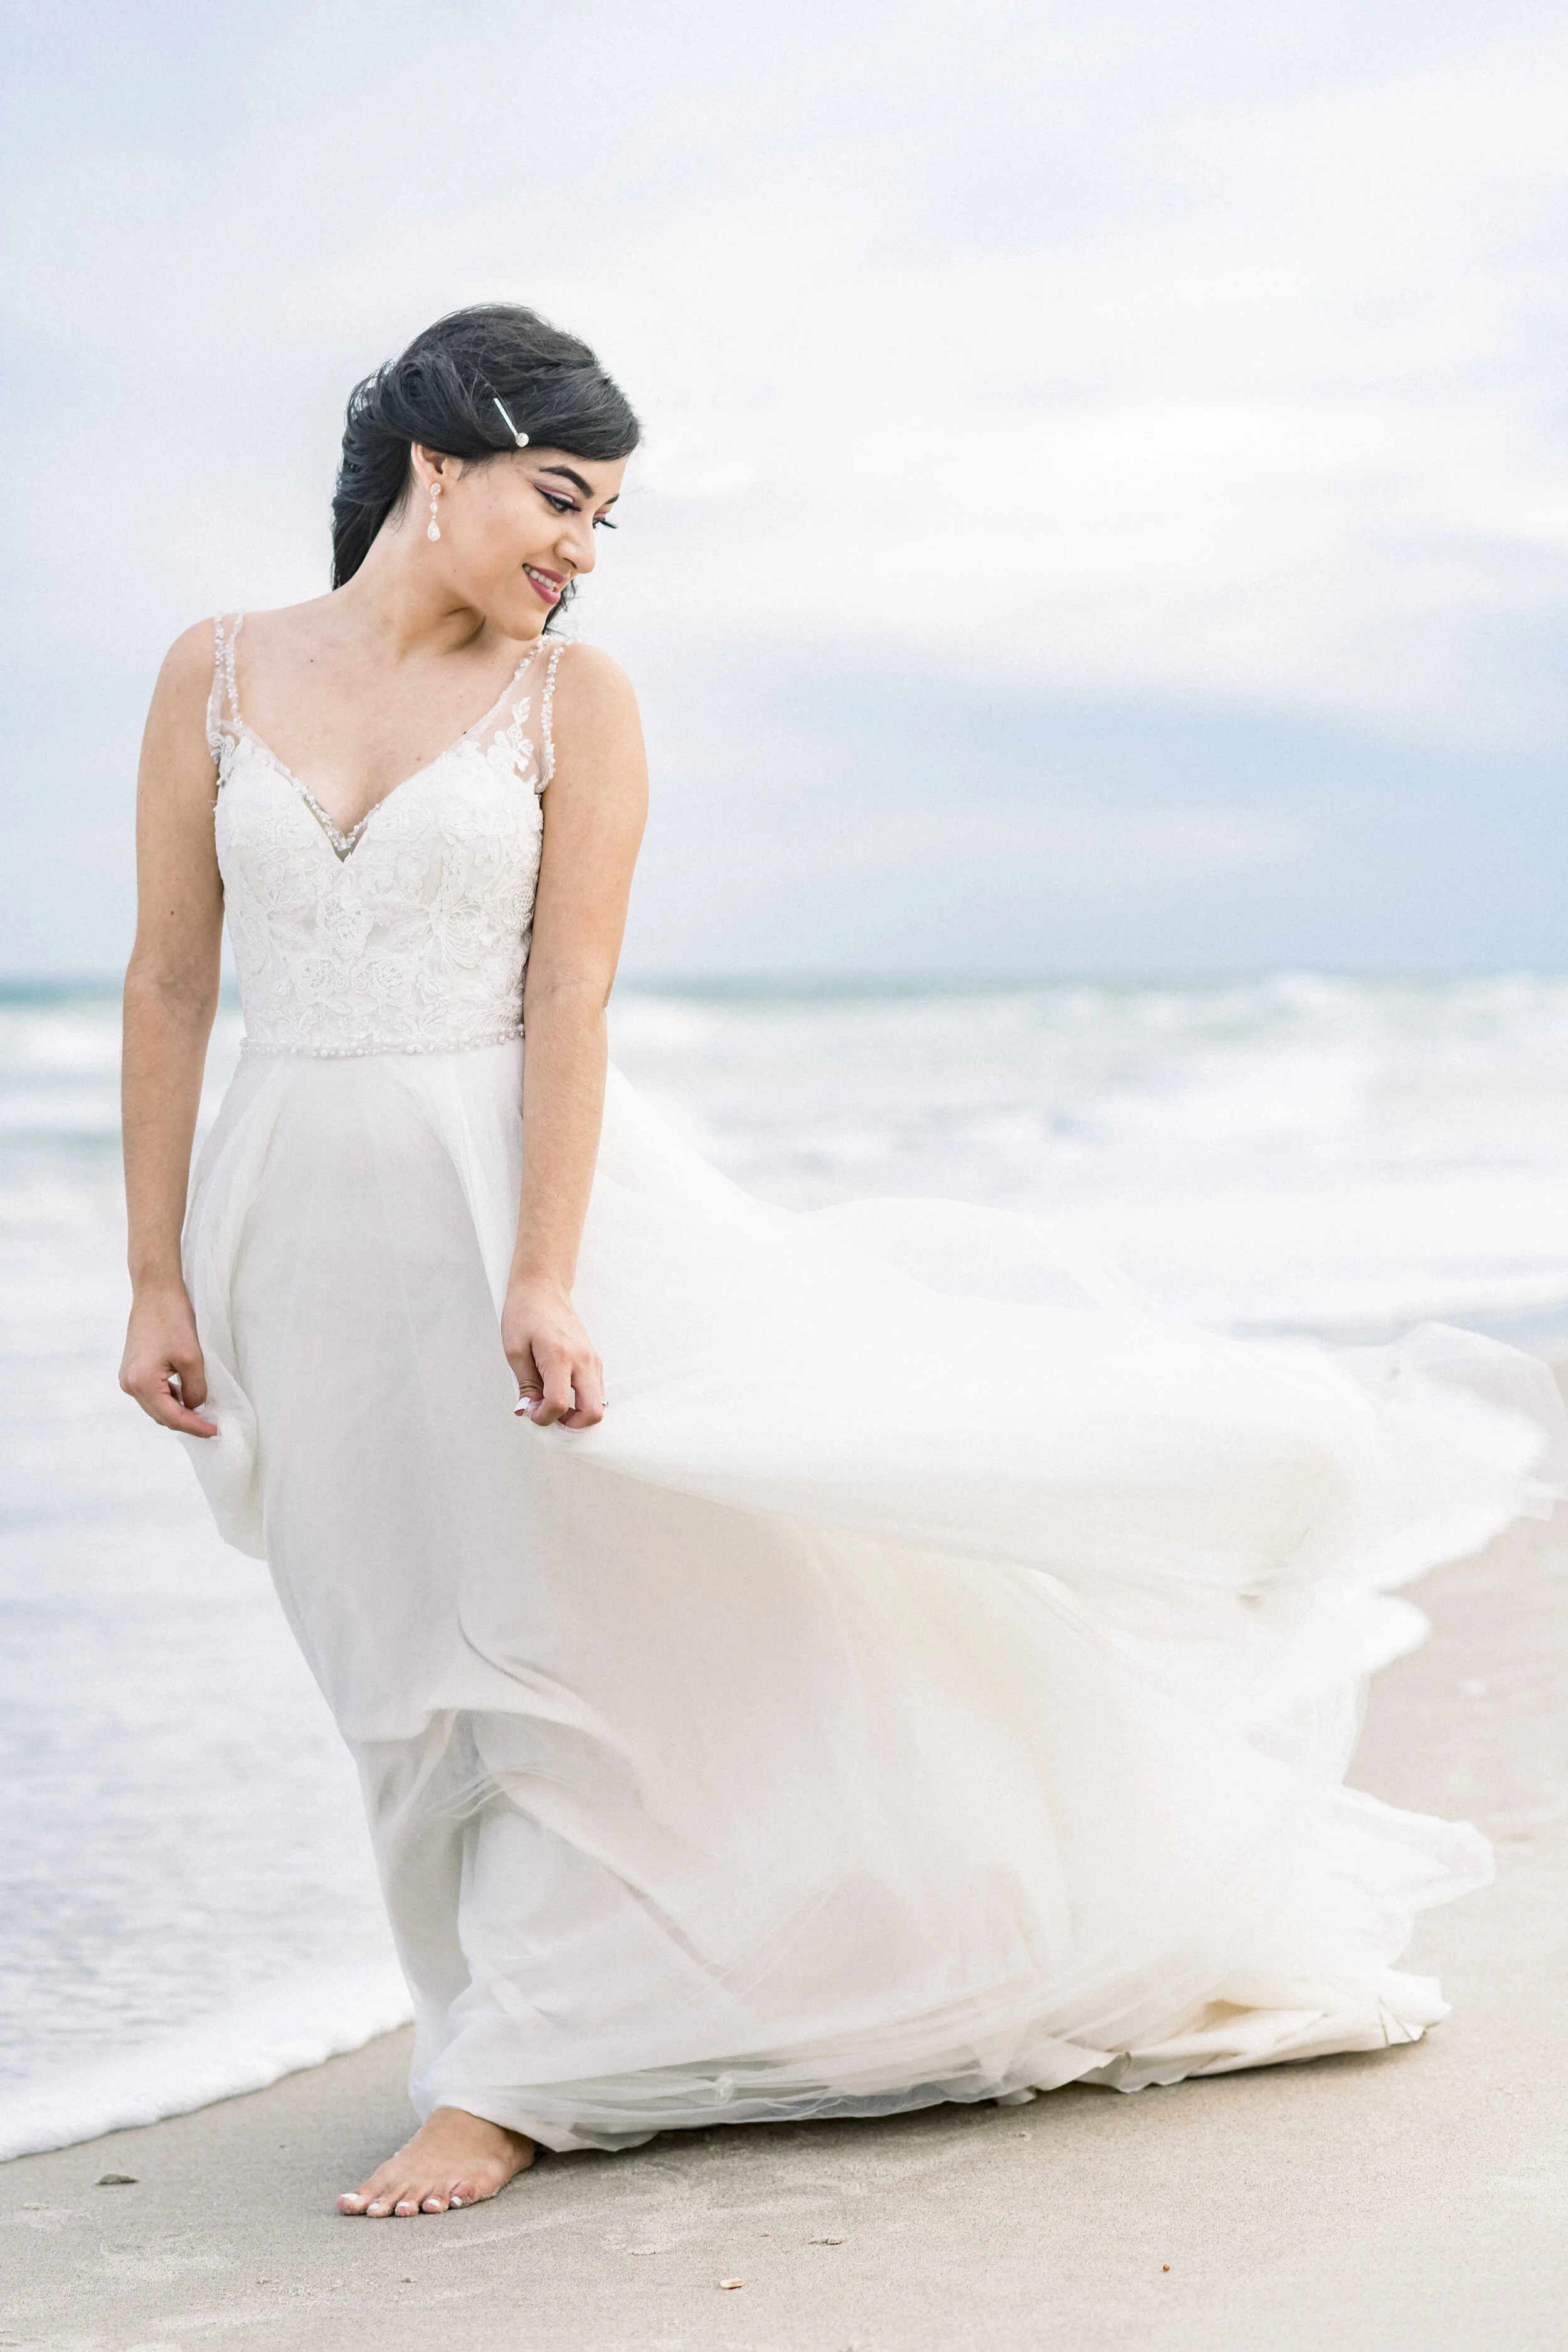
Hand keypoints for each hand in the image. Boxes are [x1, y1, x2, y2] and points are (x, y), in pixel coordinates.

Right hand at [120, 1282, 218, 1436]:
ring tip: (202, 1413)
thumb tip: (195, 1407)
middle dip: (186, 1421)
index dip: (195, 1427)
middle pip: (161, 1416)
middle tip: (211, 1425)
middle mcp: (129, 1384)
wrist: (155, 1292)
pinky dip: (169, 1398)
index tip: (215, 1432)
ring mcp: (127, 1377)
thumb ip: (195, 1389)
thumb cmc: (173, 1319)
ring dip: (178, 1411)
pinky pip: (152, 1393)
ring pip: (156, 1406)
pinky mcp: (131, 1369)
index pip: (172, 1417)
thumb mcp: (192, 1358)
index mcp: (141, 1383)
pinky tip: (186, 1395)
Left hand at [503, 1277, 604, 1428]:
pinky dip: (582, 1400)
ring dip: (578, 1412)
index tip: (531, 1413)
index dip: (543, 1417)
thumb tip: (530, 1409)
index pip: (559, 1403)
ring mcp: (592, 1359)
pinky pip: (596, 1390)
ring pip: (599, 1403)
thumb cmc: (525, 1313)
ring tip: (552, 1403)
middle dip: (572, 1424)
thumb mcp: (514, 1350)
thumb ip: (525, 1384)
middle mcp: (582, 1360)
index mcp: (559, 1356)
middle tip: (550, 1417)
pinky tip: (562, 1392)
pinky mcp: (594, 1358)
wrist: (543, 1288)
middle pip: (593, 1411)